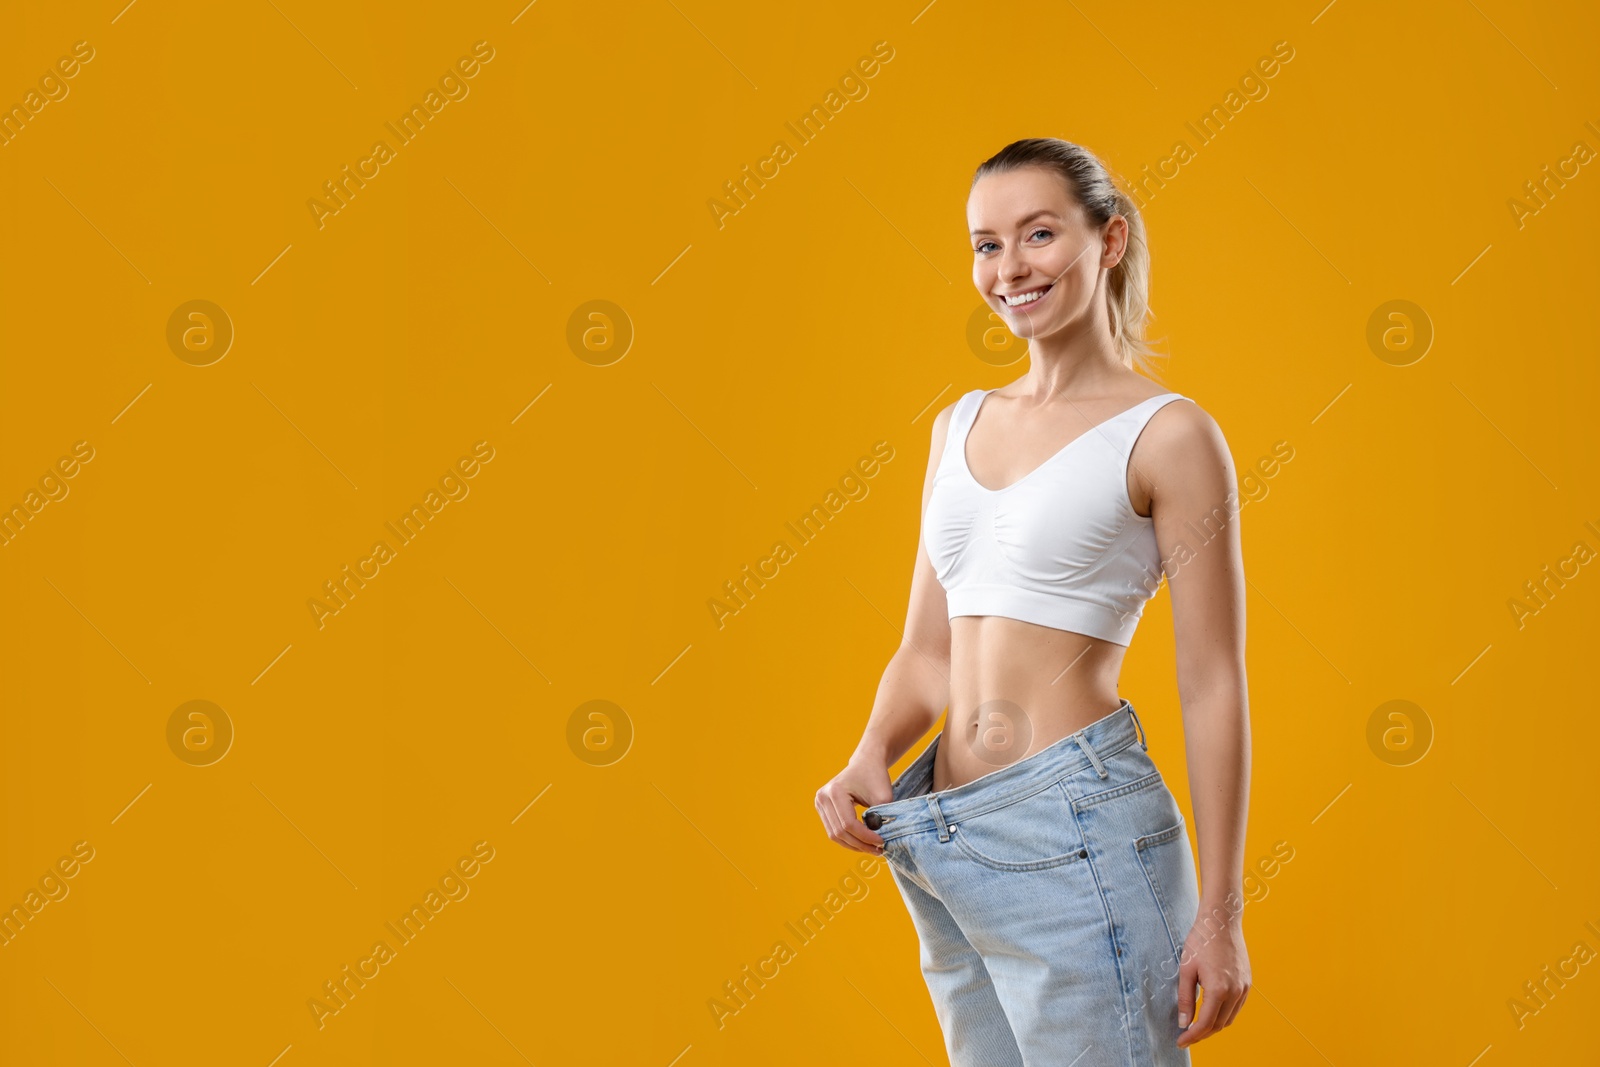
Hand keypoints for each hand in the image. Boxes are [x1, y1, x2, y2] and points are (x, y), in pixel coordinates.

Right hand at [815, 756, 893, 853]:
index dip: (865, 837)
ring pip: (834, 835)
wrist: (866, 763)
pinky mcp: (822, 808)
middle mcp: (823, 797)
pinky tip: (863, 842)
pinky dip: (848, 839)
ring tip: (872, 849)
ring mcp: (820, 803)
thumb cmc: (876, 777)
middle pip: (839, 832)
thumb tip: (877, 842)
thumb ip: (880, 819)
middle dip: (860, 844)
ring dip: (854, 845)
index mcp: (835, 791)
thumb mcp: (883, 797)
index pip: (848, 824)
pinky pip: (833, 830)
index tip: (882, 842)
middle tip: (878, 850)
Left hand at [1175, 900, 1250, 1047]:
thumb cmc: (1201, 941)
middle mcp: (1235, 991)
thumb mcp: (1186, 969)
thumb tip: (1183, 1023)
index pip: (1205, 1024)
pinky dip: (1224, 1015)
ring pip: (1229, 1018)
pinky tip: (1211, 1012)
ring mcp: (1244, 988)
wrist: (1222, 921)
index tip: (1180, 1041)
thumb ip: (1185, 998)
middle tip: (1186, 1036)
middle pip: (1218, 1025)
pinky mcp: (1247, 983)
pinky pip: (1236, 1007)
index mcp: (1219, 989)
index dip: (1192, 1036)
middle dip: (1202, 1034)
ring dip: (1213, 1026)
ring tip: (1197, 1026)